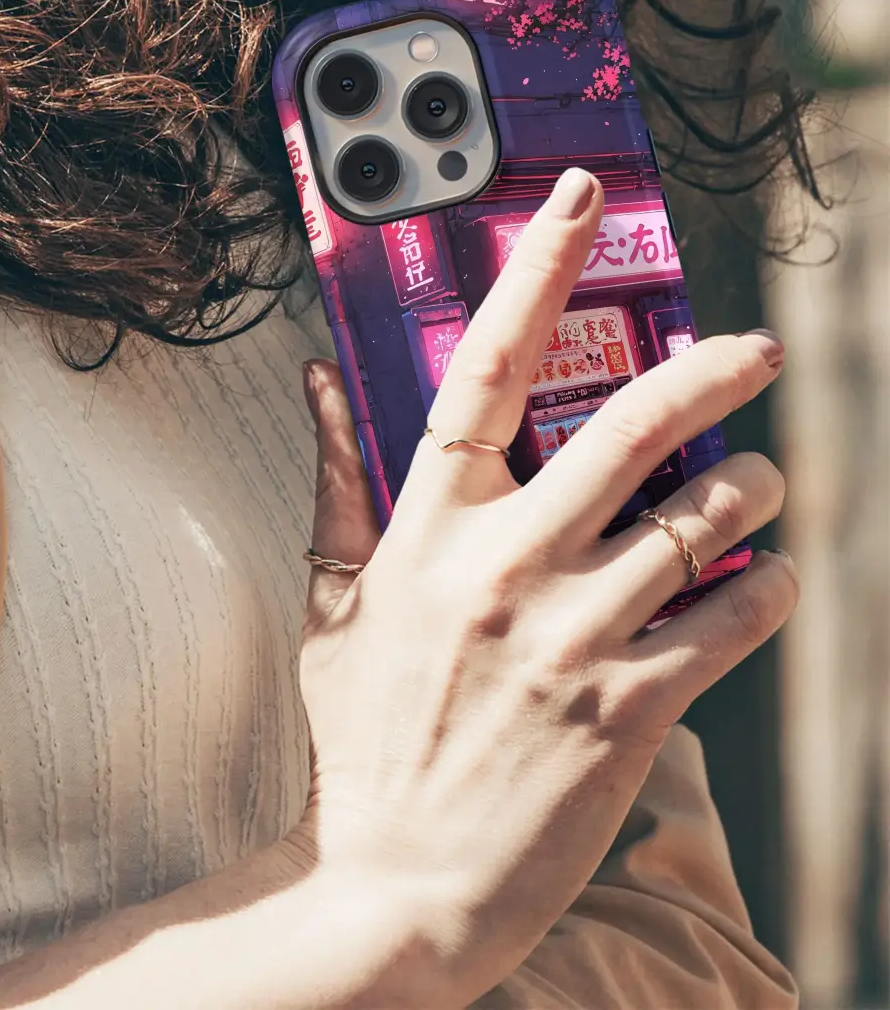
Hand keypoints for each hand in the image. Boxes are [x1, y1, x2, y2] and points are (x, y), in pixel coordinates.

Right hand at [296, 168, 796, 1005]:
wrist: (395, 882)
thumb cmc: (364, 737)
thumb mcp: (333, 604)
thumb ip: (335, 483)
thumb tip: (319, 380)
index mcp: (428, 531)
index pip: (483, 370)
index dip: (535, 273)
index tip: (578, 203)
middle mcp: (505, 567)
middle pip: (630, 428)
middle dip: (711, 371)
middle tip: (754, 348)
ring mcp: (572, 637)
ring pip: (701, 520)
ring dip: (754, 490)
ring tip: (763, 485)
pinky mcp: (630, 708)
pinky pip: (730, 620)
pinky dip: (767, 588)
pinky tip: (765, 581)